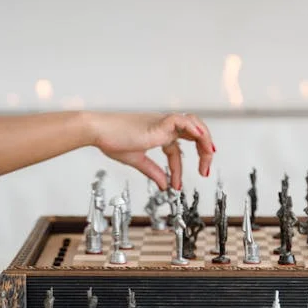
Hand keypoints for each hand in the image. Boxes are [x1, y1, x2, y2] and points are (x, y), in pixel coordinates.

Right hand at [86, 111, 214, 189]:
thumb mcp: (136, 160)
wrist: (98, 131)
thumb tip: (164, 185)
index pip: (177, 150)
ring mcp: (163, 123)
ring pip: (194, 124)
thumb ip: (153, 172)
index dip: (179, 169)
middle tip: (204, 171)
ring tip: (209, 155)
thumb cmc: (111, 140)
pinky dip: (194, 129)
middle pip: (193, 134)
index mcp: (158, 134)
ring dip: (204, 139)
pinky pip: (183, 121)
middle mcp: (163, 126)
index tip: (176, 186)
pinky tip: (200, 139)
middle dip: (203, 151)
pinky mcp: (159, 122)